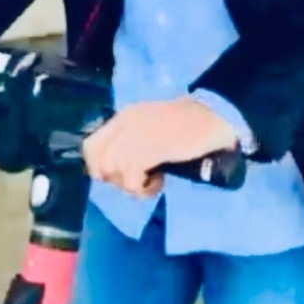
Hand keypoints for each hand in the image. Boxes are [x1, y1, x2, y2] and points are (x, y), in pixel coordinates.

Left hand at [82, 97, 237, 197]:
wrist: (212, 116)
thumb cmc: (188, 124)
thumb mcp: (152, 127)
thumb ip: (133, 140)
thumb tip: (118, 169)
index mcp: (124, 117)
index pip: (90, 146)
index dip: (99, 167)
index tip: (119, 175)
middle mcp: (124, 125)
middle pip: (99, 163)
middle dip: (115, 179)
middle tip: (137, 179)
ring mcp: (135, 136)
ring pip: (113, 173)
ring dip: (131, 185)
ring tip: (152, 181)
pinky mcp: (150, 149)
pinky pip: (132, 179)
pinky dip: (144, 188)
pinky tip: (160, 181)